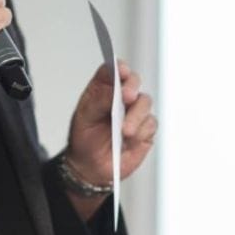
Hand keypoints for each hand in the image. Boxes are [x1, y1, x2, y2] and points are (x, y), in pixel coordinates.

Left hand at [64, 61, 156, 213]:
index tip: (121, 71)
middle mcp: (121, 97)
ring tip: (124, 131)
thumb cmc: (85, 139)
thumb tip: (113, 89)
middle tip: (127, 96)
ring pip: (145, 102)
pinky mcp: (145, 129)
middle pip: (133, 81)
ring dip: (135, 115)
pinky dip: (141, 131)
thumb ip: (98, 101)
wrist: (91, 167)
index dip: (118, 67)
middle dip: (132, 86)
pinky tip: (130, 140)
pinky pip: (150, 124)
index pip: (113, 70)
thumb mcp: (84, 119)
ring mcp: (135, 112)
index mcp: (103, 89)